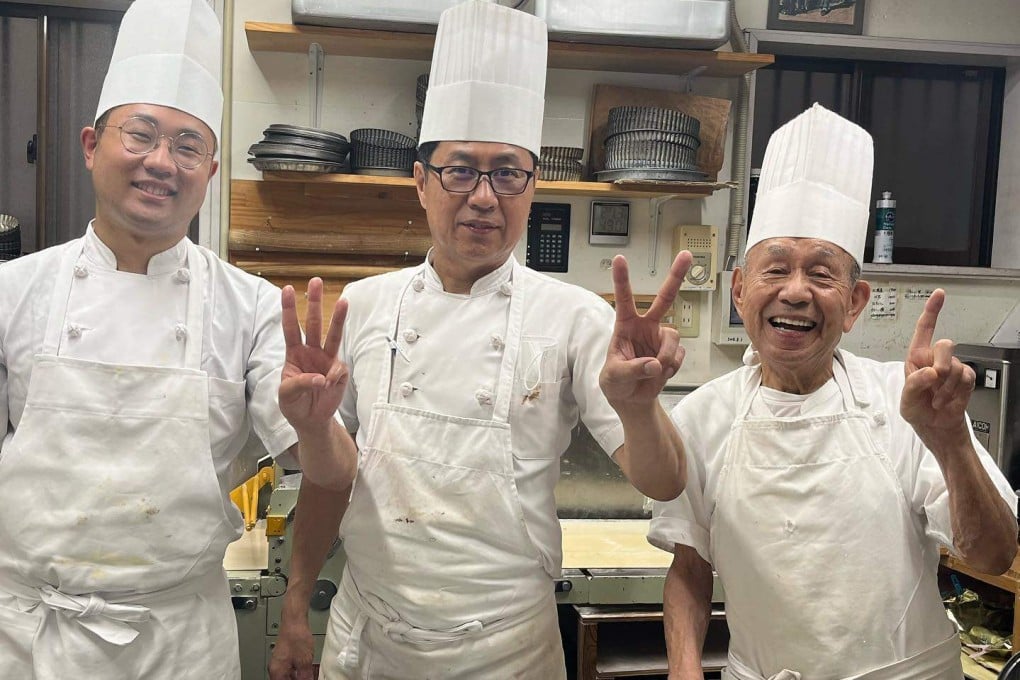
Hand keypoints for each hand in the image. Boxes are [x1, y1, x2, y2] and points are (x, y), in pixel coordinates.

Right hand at [267, 618, 315, 679]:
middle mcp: (275, 668)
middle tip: (307, 678)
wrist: (294, 621)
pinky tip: (304, 671)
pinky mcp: (283, 656)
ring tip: (307, 676)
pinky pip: (288, 669)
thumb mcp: (304, 662)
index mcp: (277, 672)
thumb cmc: (296, 636)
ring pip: (286, 676)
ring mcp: (278, 662)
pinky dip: (296, 672)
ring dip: (296, 677)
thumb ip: (305, 677)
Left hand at [279, 278, 348, 433]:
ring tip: (343, 302)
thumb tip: (320, 376)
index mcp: (293, 354)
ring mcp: (326, 360)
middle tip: (315, 281)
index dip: (288, 309)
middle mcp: (310, 352)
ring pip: (333, 335)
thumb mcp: (286, 395)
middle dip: (314, 302)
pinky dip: (333, 377)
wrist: (311, 420)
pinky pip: (339, 369)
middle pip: (313, 323)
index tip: (287, 289)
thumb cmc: (294, 404)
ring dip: (338, 319)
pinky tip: (327, 386)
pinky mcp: (339, 372)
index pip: (290, 328)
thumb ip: (299, 384)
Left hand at [599, 251, 692, 407]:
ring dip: (665, 356)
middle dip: (676, 276)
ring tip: (653, 371)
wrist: (631, 399)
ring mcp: (661, 339)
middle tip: (686, 255)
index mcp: (625, 325)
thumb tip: (655, 364)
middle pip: (664, 298)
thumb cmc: (615, 382)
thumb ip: (633, 369)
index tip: (619, 259)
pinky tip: (659, 374)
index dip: (622, 279)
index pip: (624, 298)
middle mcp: (646, 327)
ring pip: (674, 338)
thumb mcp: (614, 377)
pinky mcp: (673, 353)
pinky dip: (670, 369)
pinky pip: (679, 357)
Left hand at [900, 289, 974, 445]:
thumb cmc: (918, 411)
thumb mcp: (907, 402)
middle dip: (941, 364)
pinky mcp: (965, 378)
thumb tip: (929, 372)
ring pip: (956, 365)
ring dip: (946, 388)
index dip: (932, 311)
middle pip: (945, 344)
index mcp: (916, 358)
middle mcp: (934, 359)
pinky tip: (948, 400)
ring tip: (937, 399)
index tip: (939, 294)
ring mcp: (951, 368)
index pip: (924, 330)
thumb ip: (914, 386)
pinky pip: (967, 378)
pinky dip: (957, 392)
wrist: (936, 427)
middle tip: (934, 382)